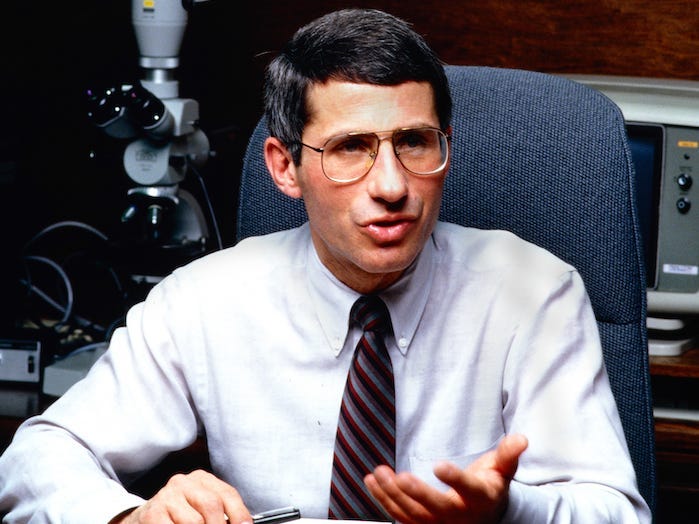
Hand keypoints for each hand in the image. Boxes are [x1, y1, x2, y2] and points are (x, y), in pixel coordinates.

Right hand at [110, 469, 251, 523]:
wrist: (143, 520)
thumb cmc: (179, 516)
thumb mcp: (201, 509)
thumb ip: (220, 514)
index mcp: (202, 479)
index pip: (227, 494)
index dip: (240, 514)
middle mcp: (184, 483)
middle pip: (212, 505)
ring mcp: (167, 496)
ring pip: (195, 522)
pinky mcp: (152, 514)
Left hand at [364, 434, 527, 523]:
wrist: (484, 515)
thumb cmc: (490, 487)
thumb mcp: (503, 470)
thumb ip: (509, 454)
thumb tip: (522, 438)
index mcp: (479, 498)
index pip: (467, 489)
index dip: (454, 478)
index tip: (439, 465)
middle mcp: (458, 515)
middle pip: (435, 507)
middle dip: (416, 494)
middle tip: (400, 476)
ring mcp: (438, 523)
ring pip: (412, 513)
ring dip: (392, 494)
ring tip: (378, 473)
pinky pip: (400, 515)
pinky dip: (383, 500)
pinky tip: (371, 481)